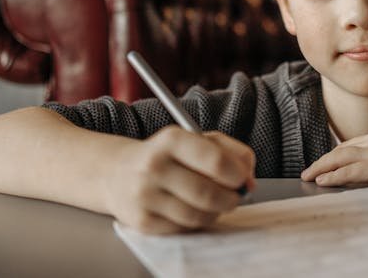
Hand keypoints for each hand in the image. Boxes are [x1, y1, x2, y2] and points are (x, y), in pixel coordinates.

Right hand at [105, 126, 255, 233]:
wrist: (118, 172)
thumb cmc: (167, 155)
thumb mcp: (198, 140)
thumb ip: (231, 152)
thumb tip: (249, 179)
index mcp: (172, 140)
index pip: (215, 161)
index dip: (237, 174)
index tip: (243, 179)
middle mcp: (154, 166)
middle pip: (208, 193)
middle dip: (230, 198)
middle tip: (235, 196)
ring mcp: (145, 195)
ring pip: (197, 215)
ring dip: (215, 212)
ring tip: (216, 203)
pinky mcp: (141, 220)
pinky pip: (182, 228)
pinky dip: (196, 222)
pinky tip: (194, 210)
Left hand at [301, 130, 367, 193]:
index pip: (353, 145)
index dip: (337, 155)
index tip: (325, 163)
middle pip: (341, 150)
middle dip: (323, 161)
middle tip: (308, 171)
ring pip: (340, 158)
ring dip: (321, 168)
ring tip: (307, 177)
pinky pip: (348, 171)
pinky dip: (332, 176)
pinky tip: (322, 182)